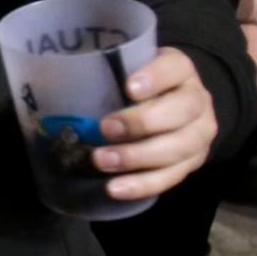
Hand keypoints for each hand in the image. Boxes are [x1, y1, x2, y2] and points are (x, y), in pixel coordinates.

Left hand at [94, 47, 217, 199]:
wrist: (172, 105)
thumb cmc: (138, 84)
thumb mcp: (128, 69)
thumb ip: (108, 73)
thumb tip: (57, 82)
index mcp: (181, 70)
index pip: (176, 67)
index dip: (156, 77)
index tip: (129, 88)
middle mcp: (198, 100)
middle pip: (184, 109)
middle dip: (143, 122)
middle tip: (105, 128)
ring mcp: (199, 134)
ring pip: (180, 147)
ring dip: (138, 157)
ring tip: (102, 161)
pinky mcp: (193, 162)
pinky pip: (172, 177)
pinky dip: (143, 184)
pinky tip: (116, 188)